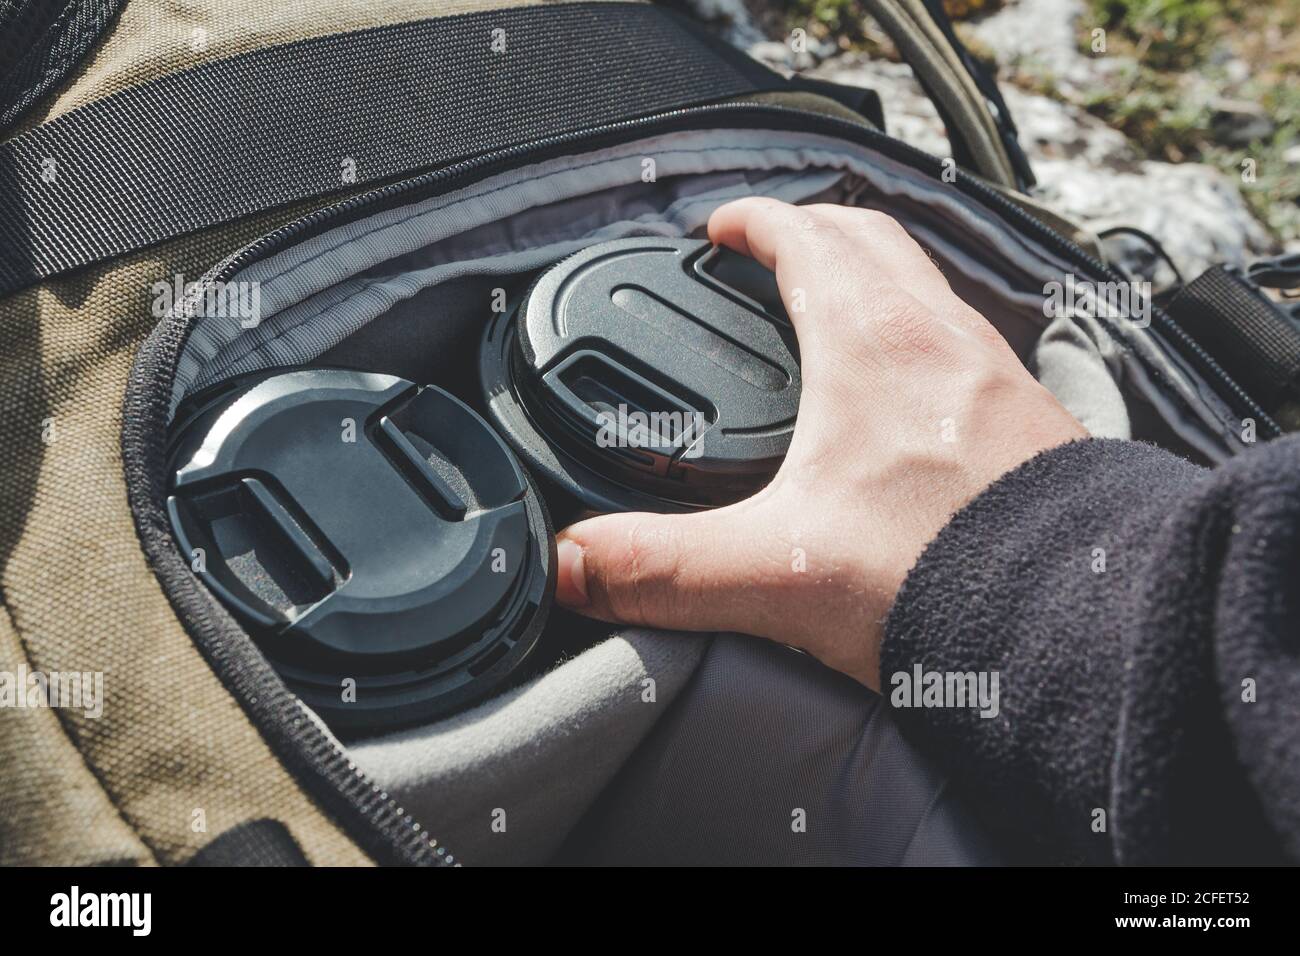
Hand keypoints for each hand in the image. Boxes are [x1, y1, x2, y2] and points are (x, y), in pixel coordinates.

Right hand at [553, 198, 1085, 689]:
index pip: (805, 238)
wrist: (1079, 623)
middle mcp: (941, 339)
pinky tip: (913, 403)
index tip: (720, 231)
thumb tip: (571, 567)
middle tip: (770, 257)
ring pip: (927, 286)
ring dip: (875, 279)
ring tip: (834, 315)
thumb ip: (662, 569)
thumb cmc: (947, 575)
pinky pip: (968, 343)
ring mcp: (997, 373)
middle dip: (813, 235)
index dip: (754, 224)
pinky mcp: (1033, 419)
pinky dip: (924, 338)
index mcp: (872, 343)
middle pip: (871, 242)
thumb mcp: (776, 571)